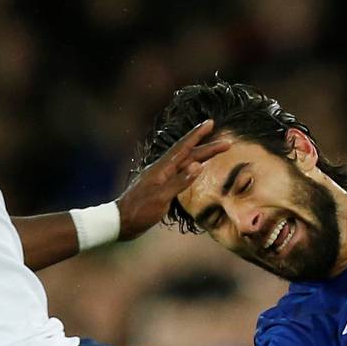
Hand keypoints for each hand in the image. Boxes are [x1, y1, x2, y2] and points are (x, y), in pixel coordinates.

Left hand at [115, 119, 232, 240]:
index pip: (184, 148)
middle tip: (226, 142)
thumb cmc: (139, 210)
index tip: (210, 123)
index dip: (198, 135)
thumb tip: (199, 165)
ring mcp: (161, 178)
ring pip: (184, 162)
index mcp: (162, 169)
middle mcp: (162, 169)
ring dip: (200, 155)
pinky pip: (180, 172)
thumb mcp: (161, 197)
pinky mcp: (160, 187)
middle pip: (188, 154)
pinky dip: (191, 167)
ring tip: (213, 150)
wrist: (120, 222)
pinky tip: (194, 169)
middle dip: (207, 147)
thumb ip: (179, 181)